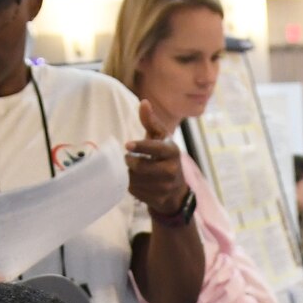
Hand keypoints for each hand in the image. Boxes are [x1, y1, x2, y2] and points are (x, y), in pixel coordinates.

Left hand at [125, 98, 187, 216]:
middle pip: (140, 167)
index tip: (127, 145)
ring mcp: (165, 186)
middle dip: (129, 162)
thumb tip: (143, 102)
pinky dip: (131, 185)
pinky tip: (137, 181)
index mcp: (172, 151)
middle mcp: (172, 170)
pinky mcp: (158, 199)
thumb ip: (151, 121)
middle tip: (128, 158)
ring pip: (135, 180)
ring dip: (129, 174)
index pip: (155, 148)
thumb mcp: (161, 138)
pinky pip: (135, 191)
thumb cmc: (164, 157)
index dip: (141, 146)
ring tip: (133, 170)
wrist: (176, 190)